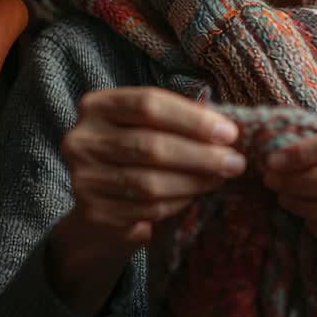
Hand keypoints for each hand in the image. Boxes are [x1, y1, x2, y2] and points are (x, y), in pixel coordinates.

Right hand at [60, 86, 246, 247]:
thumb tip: (224, 126)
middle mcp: (81, 139)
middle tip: (235, 162)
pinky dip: (178, 203)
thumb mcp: (150, 126)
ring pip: (149, 182)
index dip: (192, 119)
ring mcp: (83, 178)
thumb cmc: (135, 154)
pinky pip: (147, 209)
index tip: (229, 133)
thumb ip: (179, 119)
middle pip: (150, 145)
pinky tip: (195, 196)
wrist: (102, 204)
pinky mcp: (94, 213)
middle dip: (200, 155)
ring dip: (194, 182)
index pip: (148, 104)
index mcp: (96, 106)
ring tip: (220, 178)